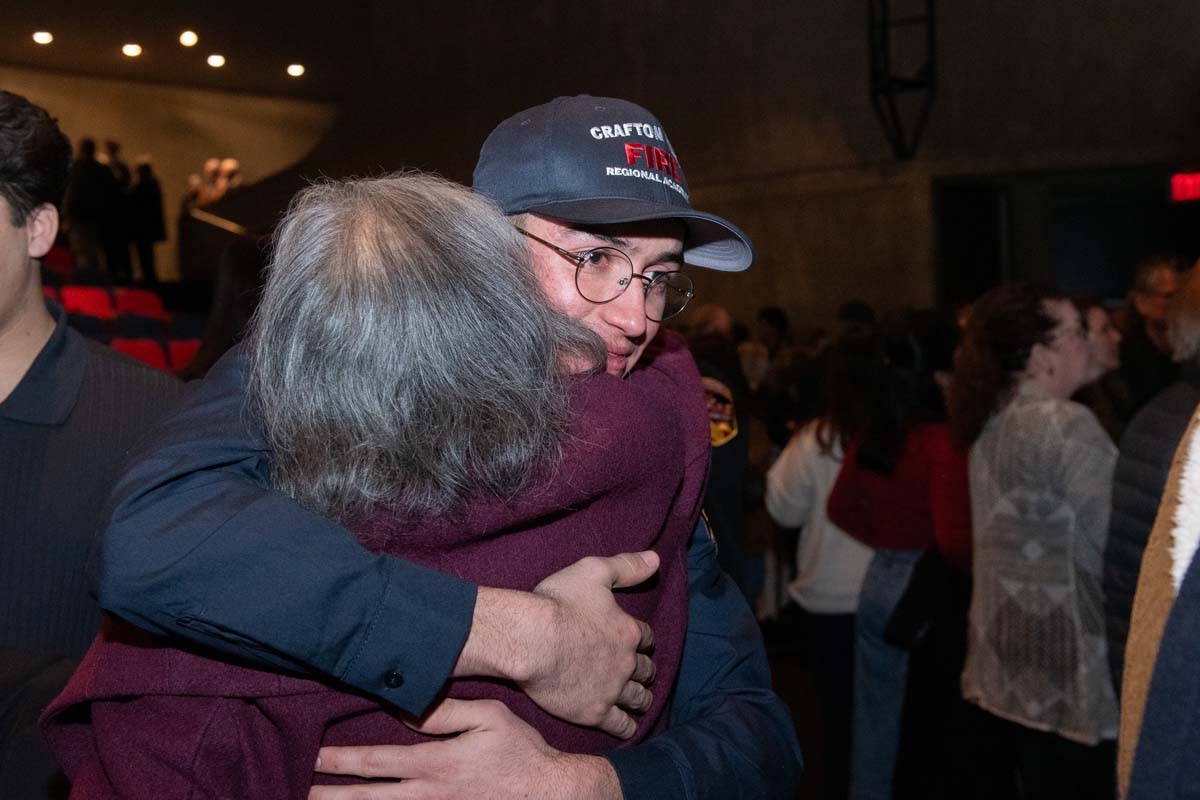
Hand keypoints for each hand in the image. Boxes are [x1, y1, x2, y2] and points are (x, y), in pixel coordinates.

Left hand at [309, 698, 621, 799]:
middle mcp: (430, 796)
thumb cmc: (521, 752)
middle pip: (367, 799)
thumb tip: (404, 710)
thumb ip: (445, 713)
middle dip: (329, 796)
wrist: (553, 794)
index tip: (312, 756)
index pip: (376, 761)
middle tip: (296, 792)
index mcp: (437, 764)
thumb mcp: (490, 717)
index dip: (340, 759)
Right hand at [456, 552, 658, 738]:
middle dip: (645, 671)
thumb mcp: (593, 571)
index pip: (646, 637)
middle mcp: (626, 663)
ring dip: (642, 698)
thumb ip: (626, 566)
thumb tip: (656, 559)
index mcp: (628, 631)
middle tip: (643, 674)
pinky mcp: (594, 712)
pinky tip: (629, 726)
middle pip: (645, 670)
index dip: (643, 640)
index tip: (640, 643)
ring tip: (642, 701)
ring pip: (637, 698)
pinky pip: (621, 725)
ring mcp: (612, 690)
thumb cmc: (558, 603)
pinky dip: (628, 726)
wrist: (531, 640)